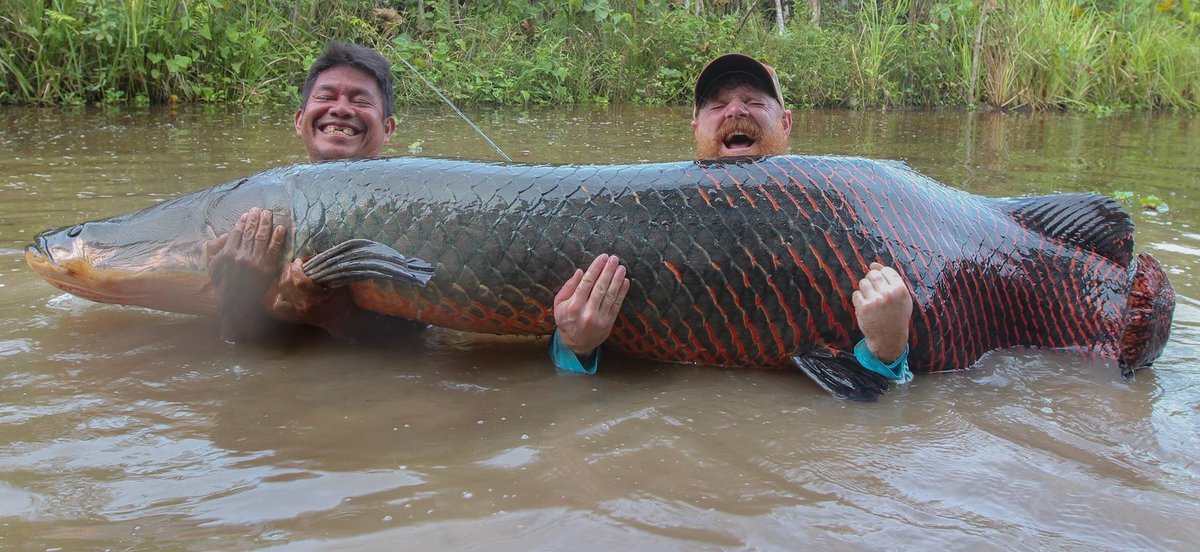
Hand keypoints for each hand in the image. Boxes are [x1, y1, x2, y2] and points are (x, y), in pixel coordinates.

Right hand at [204, 207, 285, 340]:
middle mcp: (241, 255)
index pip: (237, 232)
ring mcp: (255, 262)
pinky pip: (274, 249)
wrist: (236, 304)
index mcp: (227, 253)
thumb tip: (225, 235)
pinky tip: (281, 228)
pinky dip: (277, 237)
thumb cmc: (223, 284)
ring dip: (266, 223)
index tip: (248, 214)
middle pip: (250, 232)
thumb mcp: (211, 266)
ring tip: (269, 214)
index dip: (243, 221)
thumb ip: (214, 249)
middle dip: (255, 218)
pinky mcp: (267, 268)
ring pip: (262, 237)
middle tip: (260, 210)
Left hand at [270, 257, 345, 325]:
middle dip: (289, 270)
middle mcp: (305, 305)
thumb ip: (329, 269)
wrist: (343, 320)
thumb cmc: (344, 299)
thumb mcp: (340, 283)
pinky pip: (279, 305)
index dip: (296, 268)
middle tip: (296, 264)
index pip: (299, 281)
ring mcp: (299, 311)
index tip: (300, 260)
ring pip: (281, 291)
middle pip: (287, 284)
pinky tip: (287, 289)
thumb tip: (316, 255)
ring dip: (284, 278)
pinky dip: (280, 295)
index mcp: (318, 298)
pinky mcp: (295, 315)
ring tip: (291, 273)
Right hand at [553, 254, 629, 356]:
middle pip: (600, 287)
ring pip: (610, 295)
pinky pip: (617, 305)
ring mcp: (600, 318)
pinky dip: (622, 292)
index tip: (602, 258)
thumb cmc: (566, 319)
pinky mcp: (609, 322)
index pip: (587, 283)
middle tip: (614, 259)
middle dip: (608, 271)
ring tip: (621, 268)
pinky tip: (625, 282)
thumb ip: (568, 287)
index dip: (596, 268)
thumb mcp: (559, 304)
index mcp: (574, 306)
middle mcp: (587, 312)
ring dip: (617, 280)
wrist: (576, 343)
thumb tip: (580, 272)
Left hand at [852, 262, 912, 363]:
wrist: (889, 337)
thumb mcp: (900, 297)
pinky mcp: (864, 308)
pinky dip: (858, 300)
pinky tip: (865, 307)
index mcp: (900, 290)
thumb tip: (873, 264)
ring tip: (870, 300)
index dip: (882, 276)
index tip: (881, 285)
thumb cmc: (895, 315)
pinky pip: (856, 294)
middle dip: (870, 280)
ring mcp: (876, 301)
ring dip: (864, 290)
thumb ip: (890, 279)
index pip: (886, 271)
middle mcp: (889, 294)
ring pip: (863, 283)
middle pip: (872, 274)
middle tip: (873, 291)